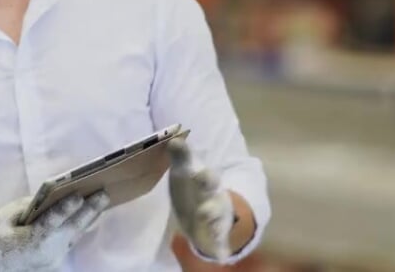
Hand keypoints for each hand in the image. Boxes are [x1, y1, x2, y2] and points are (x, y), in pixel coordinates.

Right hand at [0, 191, 108, 271]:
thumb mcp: (0, 219)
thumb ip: (22, 206)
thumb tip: (44, 197)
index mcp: (32, 239)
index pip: (53, 220)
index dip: (67, 207)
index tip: (80, 194)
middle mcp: (47, 250)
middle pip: (73, 228)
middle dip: (90, 210)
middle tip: (104, 194)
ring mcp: (54, 258)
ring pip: (76, 235)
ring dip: (89, 218)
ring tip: (101, 202)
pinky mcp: (56, 261)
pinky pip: (71, 241)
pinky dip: (80, 227)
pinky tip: (88, 216)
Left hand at [167, 137, 233, 261]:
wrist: (208, 208)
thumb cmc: (192, 186)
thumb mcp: (186, 169)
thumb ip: (181, 156)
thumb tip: (173, 139)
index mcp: (206, 181)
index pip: (206, 175)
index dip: (203, 172)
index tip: (199, 173)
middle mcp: (213, 197)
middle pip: (211, 194)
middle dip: (208, 191)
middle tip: (204, 189)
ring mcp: (215, 216)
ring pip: (214, 216)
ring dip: (211, 217)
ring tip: (206, 218)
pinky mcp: (213, 232)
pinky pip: (218, 241)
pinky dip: (220, 248)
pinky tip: (221, 256)